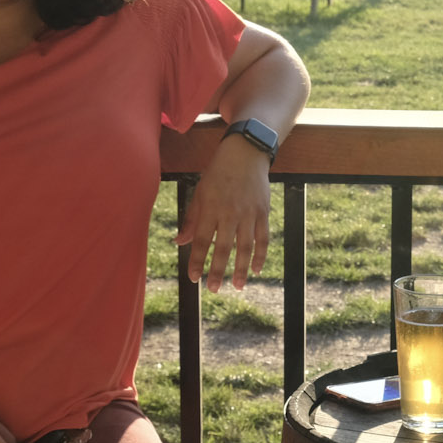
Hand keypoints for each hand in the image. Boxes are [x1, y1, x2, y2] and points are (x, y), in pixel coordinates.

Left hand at [176, 136, 270, 289]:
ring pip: (245, 246)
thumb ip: (192, 219)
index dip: (197, 260)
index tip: (193, 278)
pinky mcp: (262, 212)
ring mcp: (248, 213)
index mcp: (210, 207)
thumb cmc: (218, 173)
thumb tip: (179, 242)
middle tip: (212, 289)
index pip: (202, 240)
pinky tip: (255, 269)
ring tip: (237, 286)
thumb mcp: (200, 192)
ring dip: (241, 268)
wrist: (246, 153)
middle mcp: (229, 212)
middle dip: (217, 270)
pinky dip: (260, 255)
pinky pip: (263, 238)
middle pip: (223, 247)